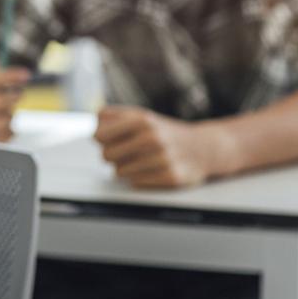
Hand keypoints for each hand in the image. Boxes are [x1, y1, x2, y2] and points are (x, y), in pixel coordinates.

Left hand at [94, 106, 221, 187]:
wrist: (204, 147)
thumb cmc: (162, 132)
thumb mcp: (139, 116)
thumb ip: (110, 117)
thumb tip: (93, 131)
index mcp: (141, 120)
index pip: (98, 136)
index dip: (101, 140)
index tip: (109, 140)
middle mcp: (152, 137)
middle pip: (106, 156)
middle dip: (112, 156)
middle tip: (126, 152)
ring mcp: (163, 158)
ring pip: (119, 172)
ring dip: (125, 168)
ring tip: (141, 160)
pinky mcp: (171, 177)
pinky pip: (136, 183)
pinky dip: (139, 178)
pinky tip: (152, 170)